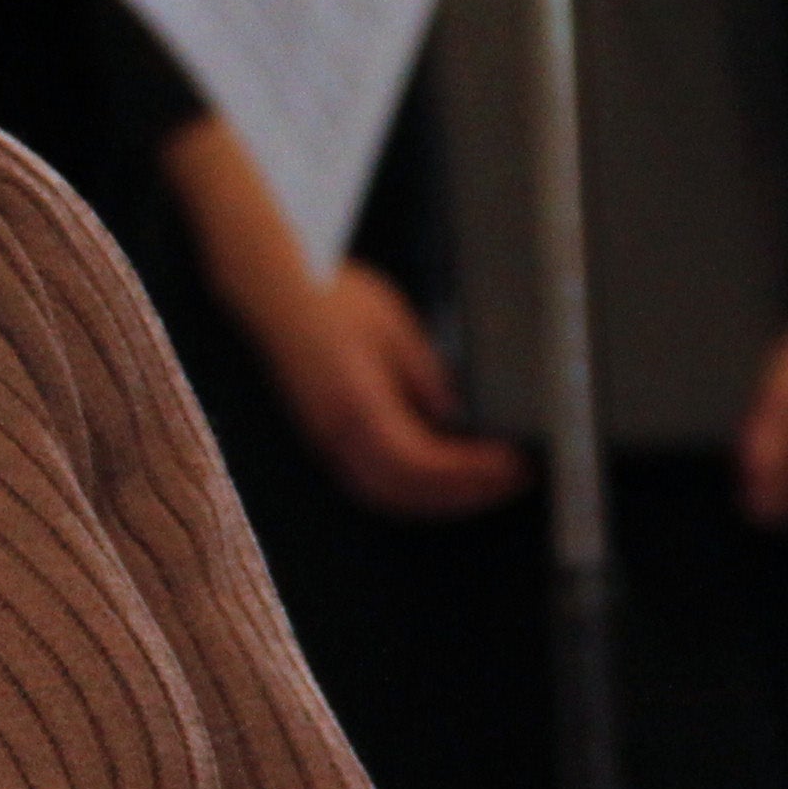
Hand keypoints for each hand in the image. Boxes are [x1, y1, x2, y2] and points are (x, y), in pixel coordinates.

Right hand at [251, 265, 527, 521]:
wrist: (271, 289)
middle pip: (408, 492)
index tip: (515, 463)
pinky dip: (417, 490)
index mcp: (355, 403)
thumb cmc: (330, 297)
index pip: (421, 462)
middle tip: (516, 478)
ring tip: (490, 483)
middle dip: (467, 493)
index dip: (471, 472)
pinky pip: (374, 483)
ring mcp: (326, 442)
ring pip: (390, 496)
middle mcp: (336, 434)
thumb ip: (428, 379)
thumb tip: (461, 421)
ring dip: (444, 499)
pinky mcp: (326, 440)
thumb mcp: (395, 327)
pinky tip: (448, 477)